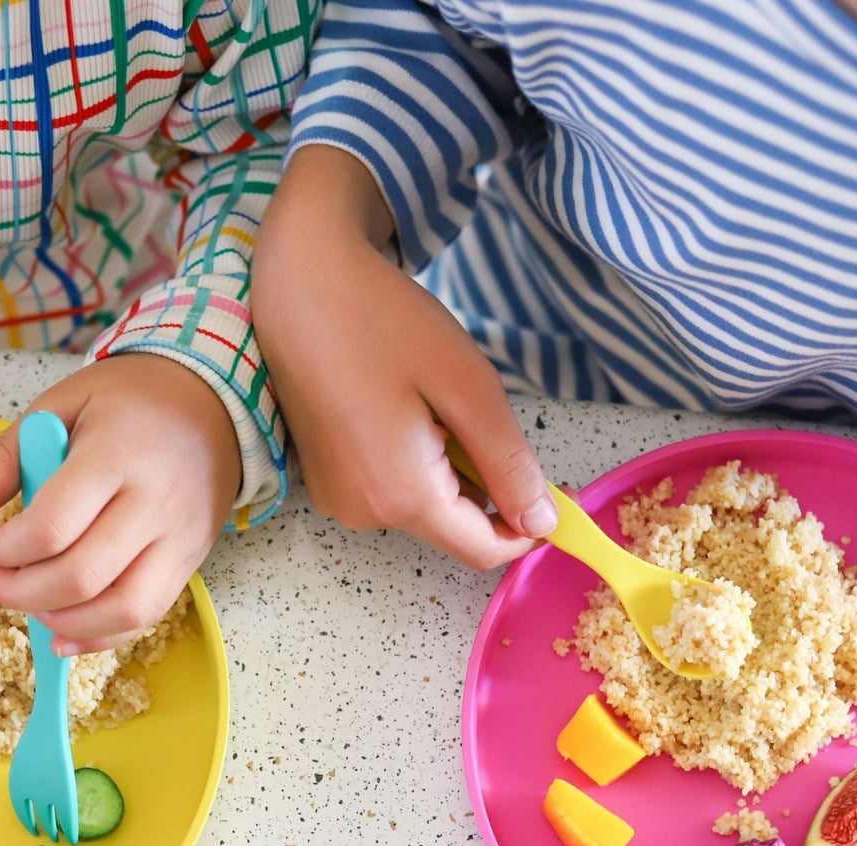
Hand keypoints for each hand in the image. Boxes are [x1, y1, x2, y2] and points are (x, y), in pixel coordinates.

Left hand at [0, 354, 240, 655]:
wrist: (213, 406)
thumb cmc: (132, 402)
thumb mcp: (62, 404)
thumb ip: (7, 454)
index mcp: (116, 455)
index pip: (52, 527)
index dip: (6, 549)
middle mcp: (154, 503)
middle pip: (81, 577)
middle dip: (22, 592)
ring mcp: (178, 538)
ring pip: (121, 609)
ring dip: (63, 621)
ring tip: (31, 607)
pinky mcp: (190, 562)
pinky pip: (147, 616)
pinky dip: (101, 636)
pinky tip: (63, 635)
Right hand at [252, 146, 557, 569]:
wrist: (301, 284)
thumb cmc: (384, 323)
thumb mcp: (468, 389)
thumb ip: (508, 465)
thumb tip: (542, 524)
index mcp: (402, 496)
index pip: (483, 550)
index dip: (527, 530)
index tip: (555, 490)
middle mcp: (364, 513)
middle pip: (452, 527)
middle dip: (483, 485)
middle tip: (475, 411)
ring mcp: (338, 499)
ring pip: (423, 507)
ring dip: (447, 469)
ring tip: (428, 401)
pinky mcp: (325, 480)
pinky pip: (390, 489)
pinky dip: (413, 462)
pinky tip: (400, 408)